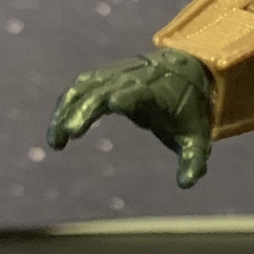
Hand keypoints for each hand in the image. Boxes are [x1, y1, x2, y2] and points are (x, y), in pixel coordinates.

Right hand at [46, 46, 214, 187]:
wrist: (184, 69)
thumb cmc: (189, 108)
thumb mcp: (197, 136)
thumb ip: (193, 160)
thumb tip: (187, 184)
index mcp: (156, 91)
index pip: (138, 92)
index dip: (125, 96)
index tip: (111, 104)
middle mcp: (133, 78)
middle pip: (102, 89)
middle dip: (83, 109)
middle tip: (67, 135)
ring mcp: (115, 74)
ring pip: (84, 87)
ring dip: (66, 110)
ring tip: (55, 141)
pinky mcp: (104, 75)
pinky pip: (79, 88)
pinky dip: (66, 105)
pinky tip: (59, 130)